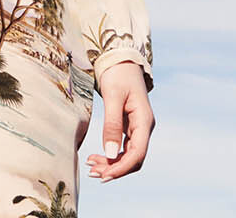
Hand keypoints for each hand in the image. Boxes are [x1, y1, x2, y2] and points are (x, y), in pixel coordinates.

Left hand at [85, 60, 153, 183]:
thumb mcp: (112, 97)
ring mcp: (138, 127)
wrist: (121, 59)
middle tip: (92, 172)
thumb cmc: (118, 74)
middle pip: (133, 158)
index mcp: (144, 121)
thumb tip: (111, 153)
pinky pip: (123, 147)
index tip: (104, 175)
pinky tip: (97, 157)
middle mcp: (144, 127)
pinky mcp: (130, 126)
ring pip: (128, 155)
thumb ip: (112, 125)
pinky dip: (111, 155)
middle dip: (114, 168)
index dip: (121, 168)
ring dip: (111, 164)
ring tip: (91, 166)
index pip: (137, 154)